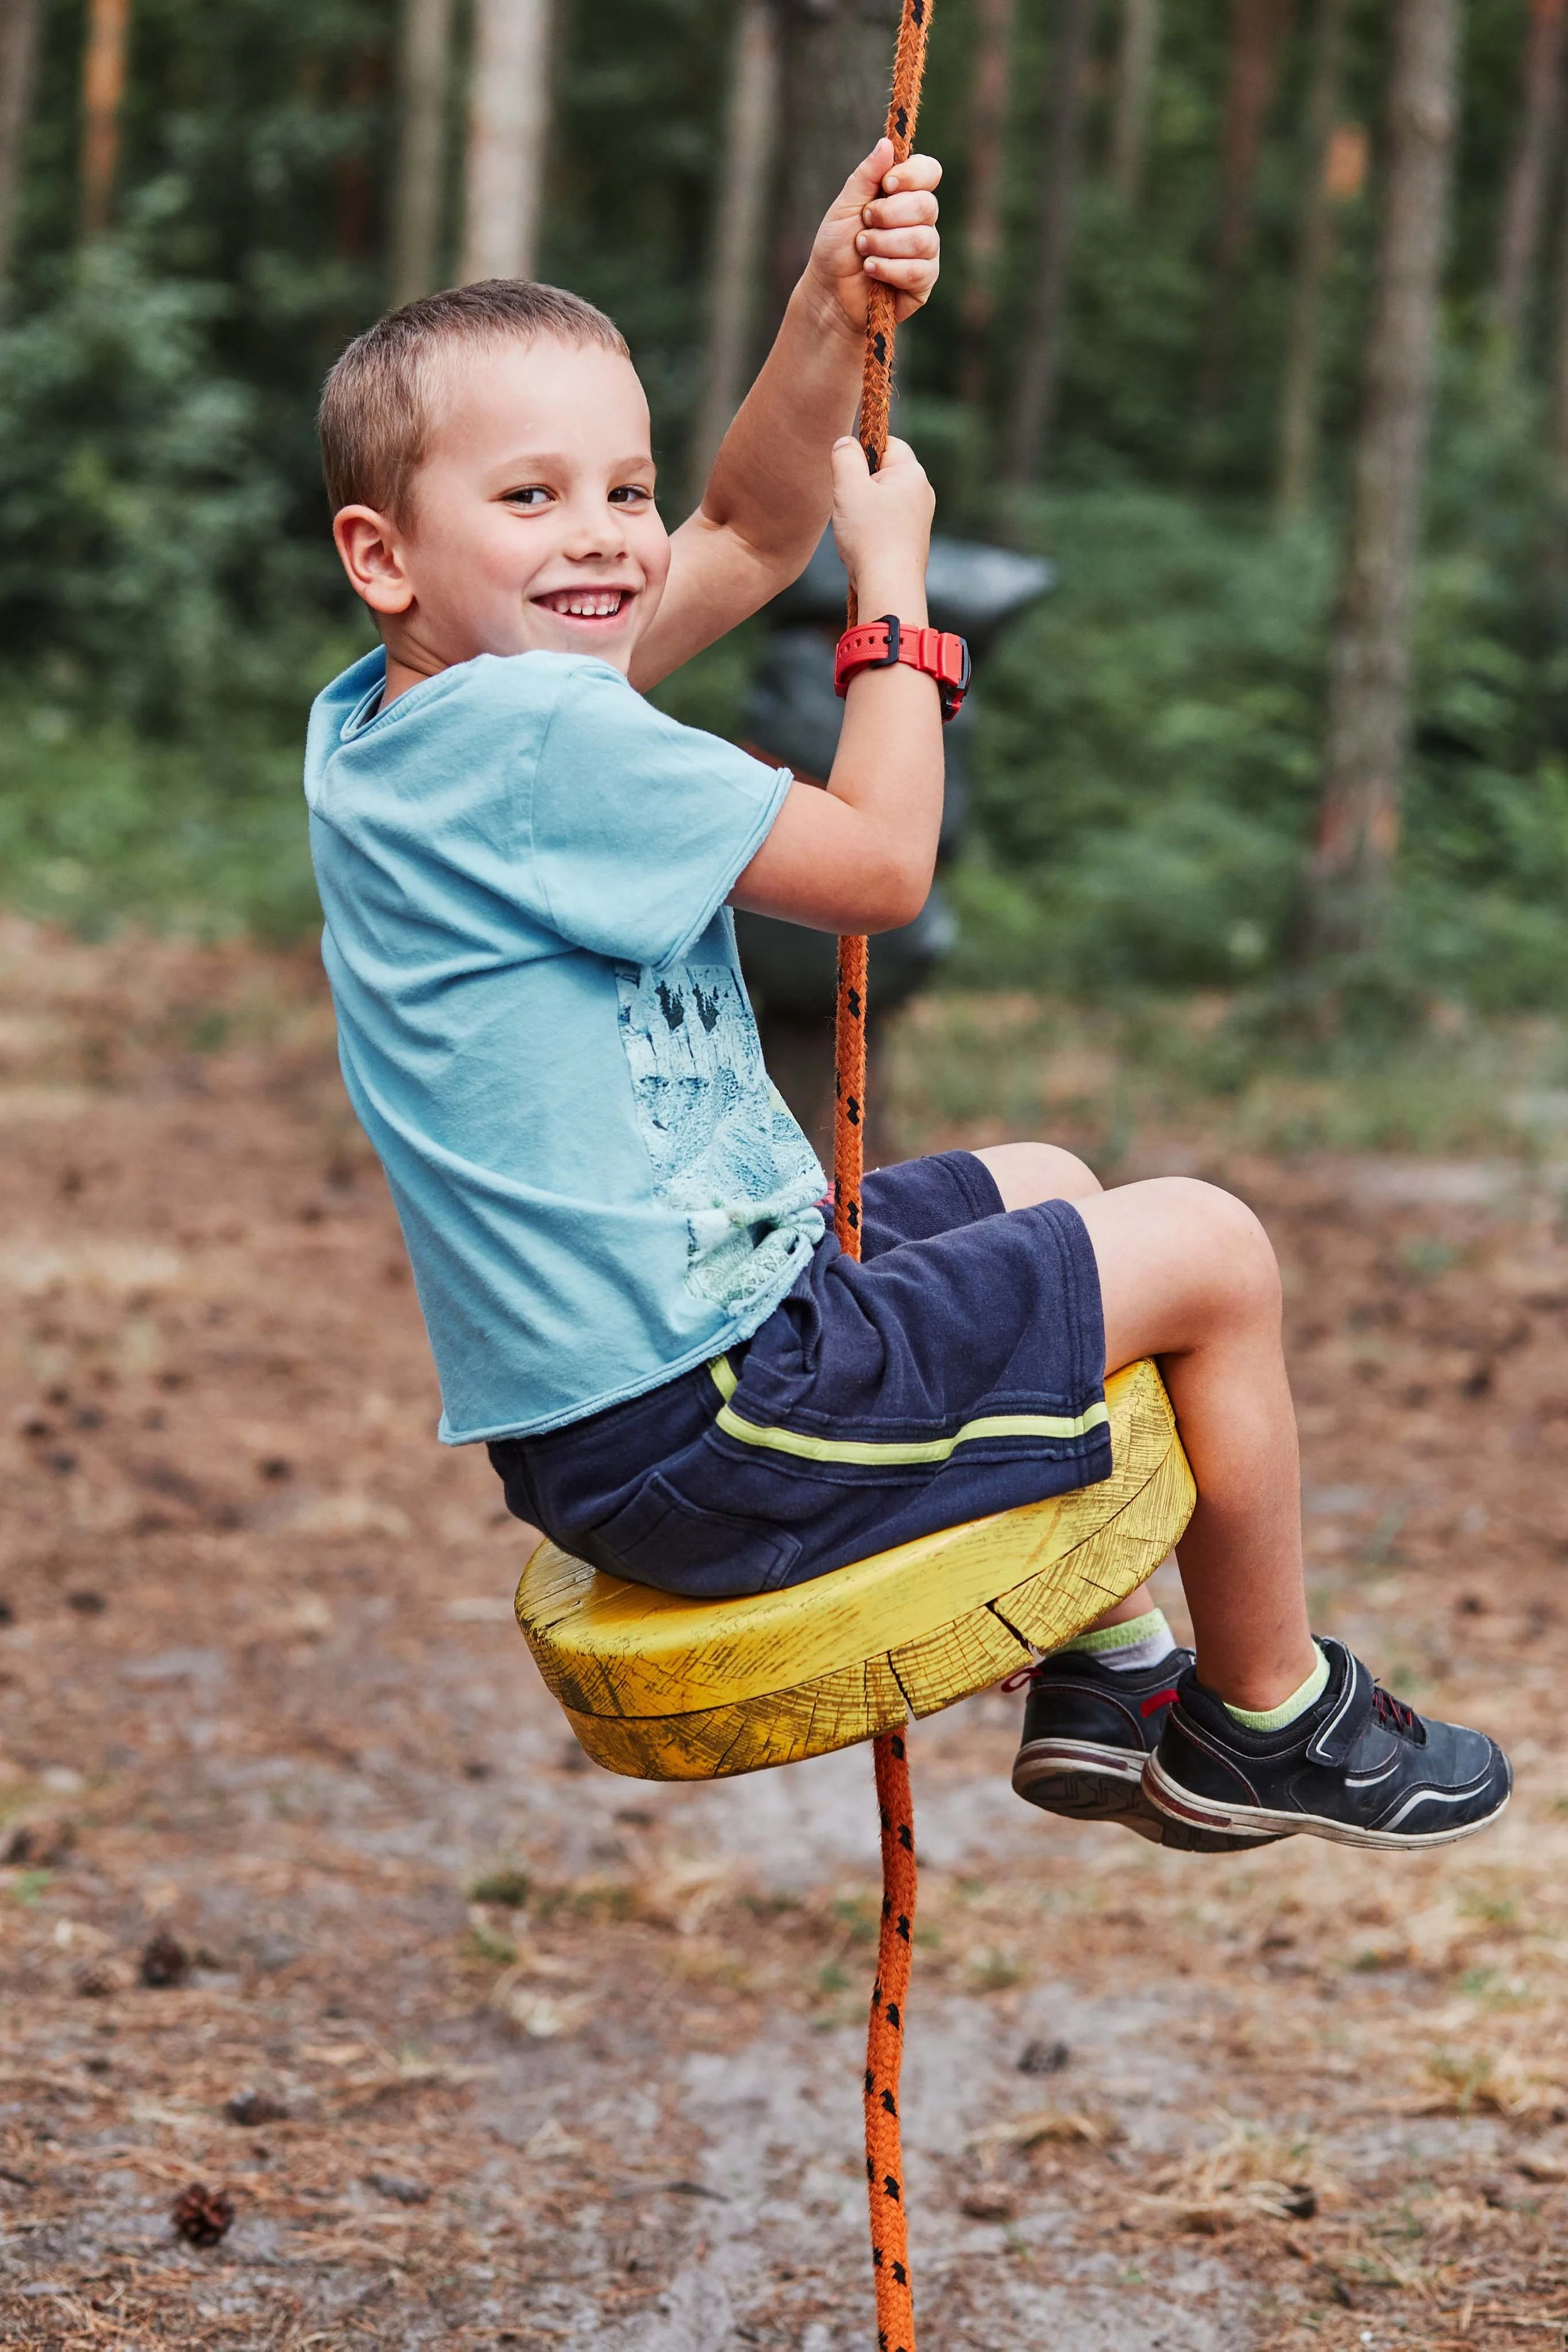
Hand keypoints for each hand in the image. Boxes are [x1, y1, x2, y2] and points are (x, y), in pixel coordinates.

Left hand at [806, 138, 941, 333]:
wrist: (829, 293)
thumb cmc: (836, 247)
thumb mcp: (845, 206)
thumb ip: (866, 176)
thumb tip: (887, 143)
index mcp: (904, 194)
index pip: (929, 172)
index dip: (912, 175)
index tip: (886, 185)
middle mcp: (920, 220)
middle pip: (927, 205)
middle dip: (889, 215)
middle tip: (865, 223)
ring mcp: (925, 251)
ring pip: (922, 239)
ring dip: (885, 244)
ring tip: (863, 251)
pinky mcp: (924, 281)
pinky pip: (919, 270)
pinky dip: (890, 269)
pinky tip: (872, 271)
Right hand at [829, 434, 932, 608]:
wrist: (889, 585)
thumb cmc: (869, 535)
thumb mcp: (848, 486)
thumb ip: (845, 457)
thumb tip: (845, 443)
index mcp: (912, 473)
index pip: (887, 443)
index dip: (864, 452)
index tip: (849, 473)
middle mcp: (922, 492)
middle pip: (885, 473)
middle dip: (862, 484)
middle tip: (849, 504)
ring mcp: (920, 518)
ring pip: (885, 500)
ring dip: (865, 510)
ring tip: (856, 528)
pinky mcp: (913, 540)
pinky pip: (889, 523)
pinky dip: (873, 529)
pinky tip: (864, 544)